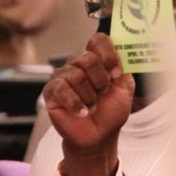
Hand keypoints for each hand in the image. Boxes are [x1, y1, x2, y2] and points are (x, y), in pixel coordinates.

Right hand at [44, 33, 132, 175]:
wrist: (99, 135)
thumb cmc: (111, 111)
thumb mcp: (124, 88)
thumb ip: (123, 68)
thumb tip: (122, 48)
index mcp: (97, 60)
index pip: (98, 41)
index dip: (108, 55)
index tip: (116, 73)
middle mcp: (78, 64)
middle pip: (88, 58)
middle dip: (101, 80)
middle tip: (103, 94)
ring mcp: (63, 77)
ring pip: (76, 75)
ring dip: (90, 95)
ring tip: (93, 107)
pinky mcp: (51, 92)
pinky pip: (62, 89)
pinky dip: (75, 103)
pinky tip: (82, 112)